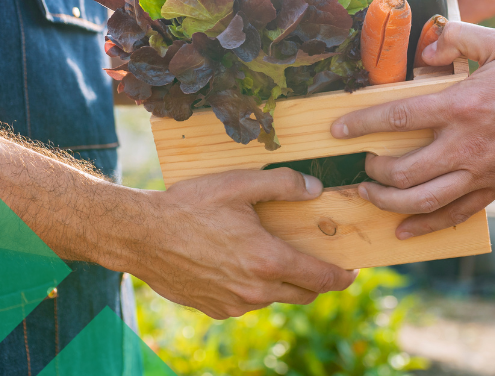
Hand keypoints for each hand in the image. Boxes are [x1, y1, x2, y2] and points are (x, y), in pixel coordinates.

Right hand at [127, 169, 356, 318]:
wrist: (141, 235)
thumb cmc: (190, 206)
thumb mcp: (239, 184)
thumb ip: (283, 184)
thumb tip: (315, 188)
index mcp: (268, 260)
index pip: (322, 279)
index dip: (343, 276)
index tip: (353, 270)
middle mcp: (255, 290)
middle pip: (304, 294)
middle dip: (317, 280)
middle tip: (317, 261)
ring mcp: (234, 304)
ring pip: (275, 298)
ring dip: (282, 282)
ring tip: (273, 255)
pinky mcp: (215, 309)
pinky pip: (247, 303)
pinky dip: (254, 287)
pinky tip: (239, 263)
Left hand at [331, 22, 494, 238]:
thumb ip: (458, 38)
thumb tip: (424, 49)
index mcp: (462, 105)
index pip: (397, 118)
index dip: (360, 124)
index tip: (336, 130)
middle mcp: (467, 144)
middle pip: (402, 172)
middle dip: (372, 172)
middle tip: (361, 164)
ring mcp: (481, 172)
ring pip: (423, 201)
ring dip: (388, 203)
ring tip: (369, 196)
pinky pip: (454, 215)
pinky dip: (425, 227)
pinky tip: (404, 231)